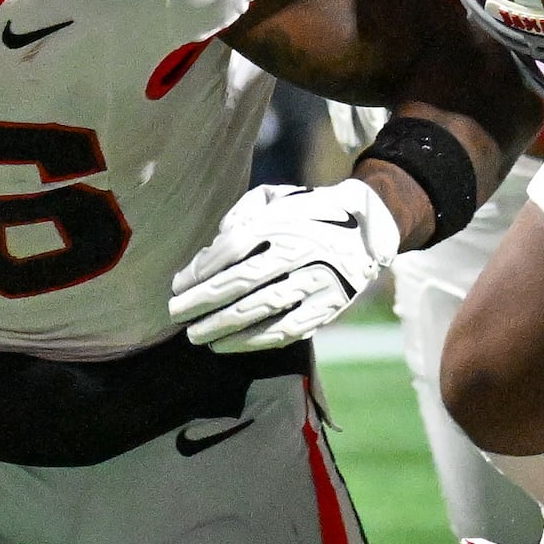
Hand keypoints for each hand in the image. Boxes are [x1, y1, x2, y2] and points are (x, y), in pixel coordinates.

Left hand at [169, 178, 400, 351]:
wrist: (367, 227)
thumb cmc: (306, 213)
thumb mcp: (274, 198)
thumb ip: (240, 215)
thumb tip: (210, 251)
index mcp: (281, 223)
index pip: (231, 249)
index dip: (199, 270)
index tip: (177, 285)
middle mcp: (298, 251)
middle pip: (240, 281)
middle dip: (202, 301)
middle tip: (175, 314)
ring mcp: (316, 281)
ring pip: (261, 310)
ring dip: (223, 327)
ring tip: (196, 336)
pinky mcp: (328, 306)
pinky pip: (286, 329)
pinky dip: (253, 341)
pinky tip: (228, 345)